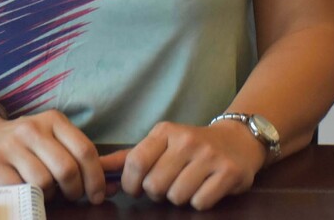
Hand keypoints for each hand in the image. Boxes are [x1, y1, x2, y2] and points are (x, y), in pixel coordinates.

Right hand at [0, 109, 106, 203]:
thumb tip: (112, 186)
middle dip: (74, 190)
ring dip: (50, 195)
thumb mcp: (50, 140)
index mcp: (53, 120)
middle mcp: (33, 129)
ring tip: (46, 191)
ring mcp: (11, 145)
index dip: (96, 178)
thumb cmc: (23, 143)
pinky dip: (29, 197)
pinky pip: (21, 188)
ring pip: (44, 181)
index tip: (97, 195)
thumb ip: (78, 158)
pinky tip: (28, 191)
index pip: (85, 150)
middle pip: (67, 168)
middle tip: (71, 196)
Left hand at [112, 120, 267, 209]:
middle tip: (169, 185)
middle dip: (157, 193)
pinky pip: (200, 203)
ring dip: (179, 198)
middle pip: (154, 185)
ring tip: (189, 184)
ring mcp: (209, 156)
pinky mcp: (228, 172)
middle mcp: (187, 140)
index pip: (135, 162)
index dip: (131, 183)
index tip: (136, 189)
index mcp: (165, 131)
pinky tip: (206, 188)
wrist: (237, 141)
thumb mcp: (161, 144)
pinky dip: (199, 202)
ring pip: (176, 196)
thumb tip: (96, 165)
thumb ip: (128, 157)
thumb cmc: (191, 147)